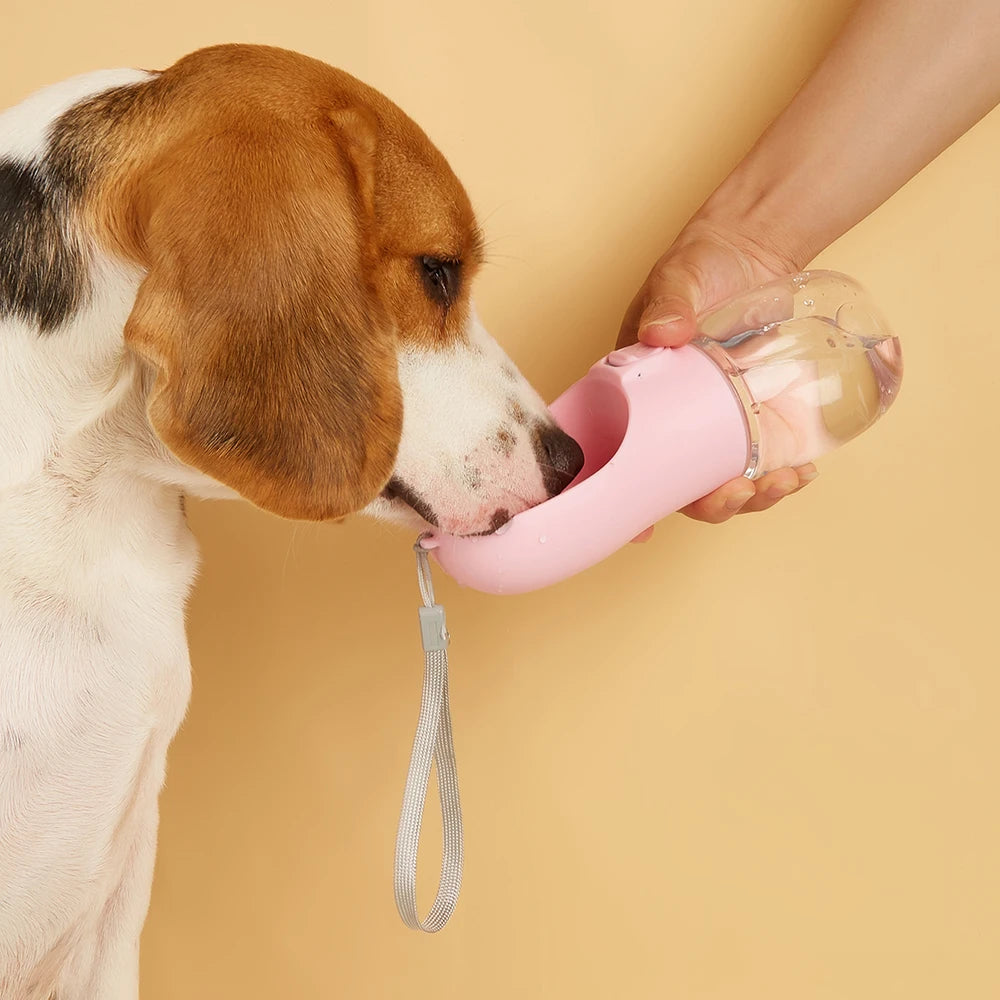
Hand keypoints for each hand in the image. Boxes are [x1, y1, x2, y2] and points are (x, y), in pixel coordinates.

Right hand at [617, 218, 816, 529]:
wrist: (750, 249)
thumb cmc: (698, 265)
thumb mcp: (677, 279)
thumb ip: (668, 302)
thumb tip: (662, 333)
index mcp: (637, 399)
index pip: (622, 460)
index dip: (629, 503)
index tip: (643, 531)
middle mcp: (673, 422)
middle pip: (680, 486)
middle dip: (710, 504)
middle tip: (736, 492)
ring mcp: (717, 424)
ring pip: (724, 481)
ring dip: (751, 498)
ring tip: (780, 483)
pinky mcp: (760, 416)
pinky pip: (765, 459)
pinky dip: (782, 476)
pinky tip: (803, 473)